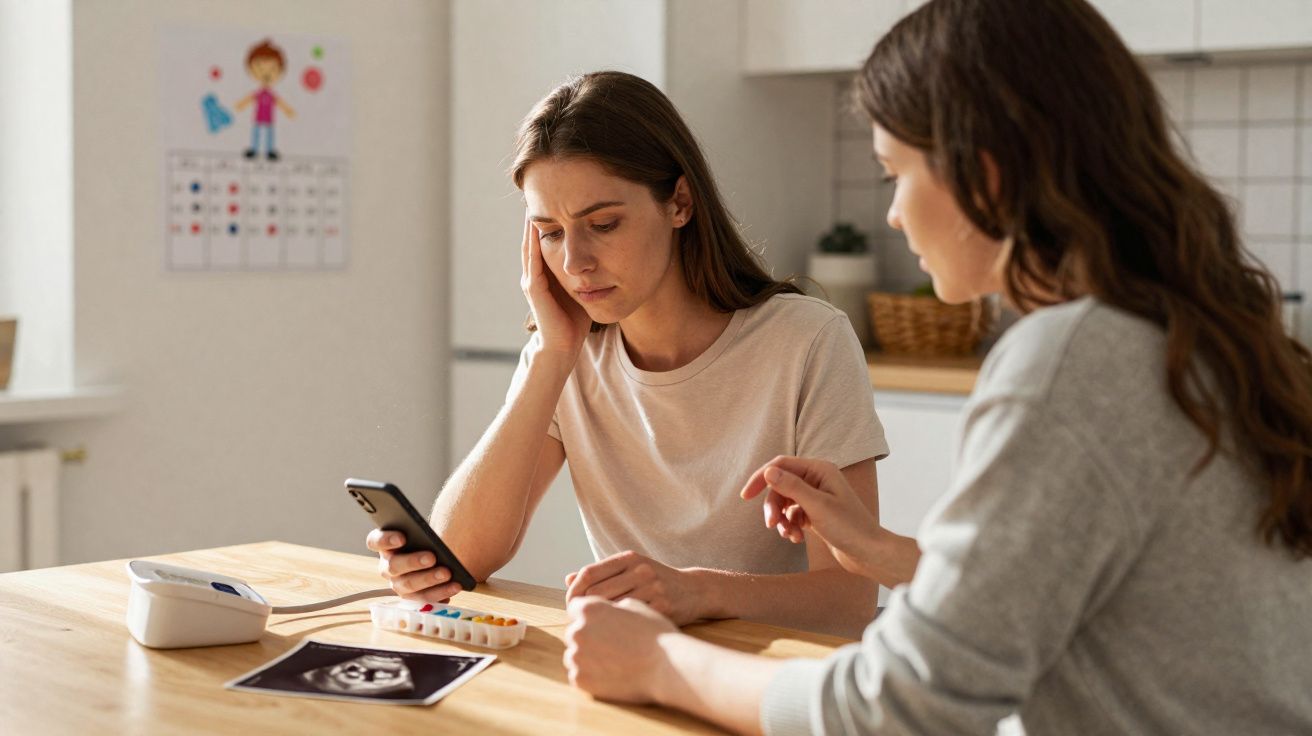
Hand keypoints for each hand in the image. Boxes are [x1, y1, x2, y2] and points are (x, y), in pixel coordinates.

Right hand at [365, 529, 463, 602]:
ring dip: (429, 579)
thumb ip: (420, 532)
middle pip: (393, 566)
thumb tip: (431, 537)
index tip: (402, 537)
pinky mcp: (413, 598)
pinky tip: (455, 586)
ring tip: (447, 573)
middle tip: (432, 557)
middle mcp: (387, 566)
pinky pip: (425, 598)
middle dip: (413, 562)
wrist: (438, 555)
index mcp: (384, 545)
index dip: (385, 540)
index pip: (374, 541)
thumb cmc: (426, 540)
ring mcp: (398, 584)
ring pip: (409, 585)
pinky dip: (441, 592)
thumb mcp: (421, 533)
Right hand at [520, 212, 591, 357]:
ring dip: (531, 225)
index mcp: (545, 273)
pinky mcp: (534, 289)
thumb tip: (604, 254)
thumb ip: (586, 272)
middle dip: (537, 216)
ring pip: (529, 246)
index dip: (547, 221)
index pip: (544, 241)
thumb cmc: (574, 321)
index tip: (555, 199)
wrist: (563, 348)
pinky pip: (533, 260)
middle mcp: (534, 274)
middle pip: (533, 238)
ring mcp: (532, 281)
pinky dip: (533, 243)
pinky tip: (536, 227)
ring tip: (534, 202)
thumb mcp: (582, 288)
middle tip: (540, 191)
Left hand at [564, 551, 704, 625]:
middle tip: (581, 625)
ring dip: (599, 624)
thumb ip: (602, 573)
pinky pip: (630, 622)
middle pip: (596, 593)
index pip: (588, 574)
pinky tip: (616, 637)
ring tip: (595, 633)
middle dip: (583, 611)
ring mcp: (652, 589)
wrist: (696, 590)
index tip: (571, 607)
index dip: (573, 593)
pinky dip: (618, 631)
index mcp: (629, 559)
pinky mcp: (662, 608)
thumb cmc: (657, 581)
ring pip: (610, 609)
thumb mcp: (631, 569)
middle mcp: (640, 570)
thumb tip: (568, 580)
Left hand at [564, 596, 678, 703]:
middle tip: (611, 642)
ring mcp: (577, 657)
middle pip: (575, 630)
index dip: (589, 614)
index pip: (576, 606)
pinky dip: (591, 674)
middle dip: (589, 634)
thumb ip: (611, 603)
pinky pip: (579, 673)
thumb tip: (596, 603)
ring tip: (613, 658)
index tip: (599, 622)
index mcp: (590, 609)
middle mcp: (578, 630)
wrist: (668, 666)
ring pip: (575, 653)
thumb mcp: (635, 605)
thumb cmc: (655, 633)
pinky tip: (611, 672)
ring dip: (588, 654)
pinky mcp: (581, 679)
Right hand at [740, 456, 884, 579]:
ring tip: (789, 536)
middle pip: (780, 486)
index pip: (781, 465)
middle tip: (770, 525)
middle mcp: (817, 479)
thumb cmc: (850, 528)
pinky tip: (796, 538)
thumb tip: (768, 471)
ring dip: (782, 519)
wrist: (869, 553)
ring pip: (784, 502)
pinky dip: (790, 526)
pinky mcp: (815, 513)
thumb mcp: (817, 506)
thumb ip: (791, 487)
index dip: (761, 478)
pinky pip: (792, 515)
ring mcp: (816, 497)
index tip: (745, 495)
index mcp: (820, 470)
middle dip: (773, 506)